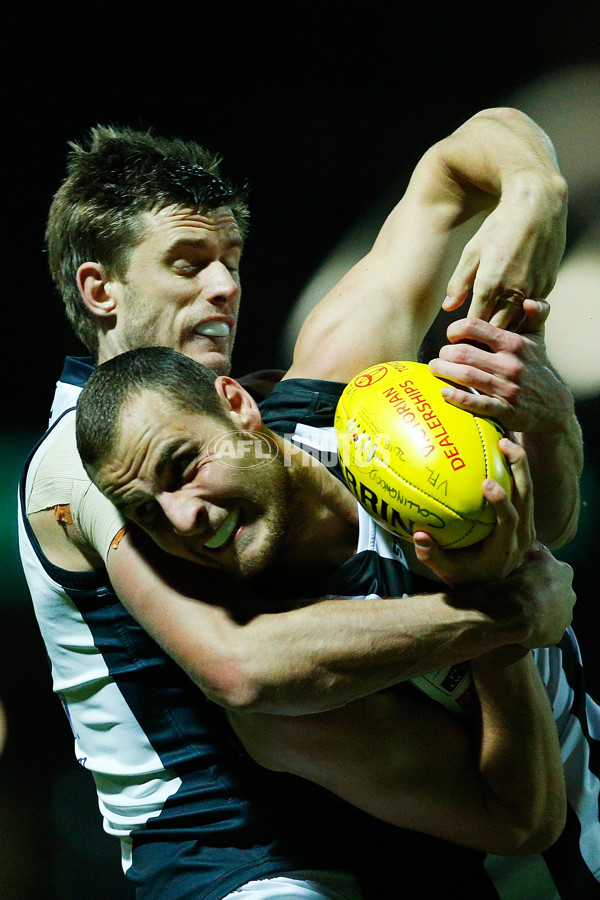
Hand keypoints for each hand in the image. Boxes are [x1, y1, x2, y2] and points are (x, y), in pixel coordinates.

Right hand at [413, 438, 533, 584]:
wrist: (493, 584)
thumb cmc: (466, 576)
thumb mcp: (446, 571)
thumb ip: (432, 555)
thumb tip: (417, 535)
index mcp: (506, 546)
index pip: (510, 520)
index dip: (502, 502)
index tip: (488, 483)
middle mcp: (522, 534)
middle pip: (528, 496)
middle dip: (519, 468)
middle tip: (504, 443)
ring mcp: (527, 524)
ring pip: (529, 489)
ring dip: (519, 463)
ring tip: (504, 437)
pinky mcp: (525, 517)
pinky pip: (523, 489)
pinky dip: (515, 469)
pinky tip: (500, 448)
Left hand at [428, 300, 574, 433]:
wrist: (553, 406)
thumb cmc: (536, 368)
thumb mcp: (538, 340)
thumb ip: (535, 315)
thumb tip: (528, 300)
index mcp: (514, 344)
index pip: (475, 327)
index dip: (455, 329)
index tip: (451, 336)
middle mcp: (510, 365)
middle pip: (464, 353)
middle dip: (445, 353)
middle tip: (439, 356)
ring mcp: (507, 389)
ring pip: (466, 376)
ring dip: (444, 371)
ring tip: (434, 369)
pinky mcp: (505, 411)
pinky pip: (476, 403)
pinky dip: (457, 397)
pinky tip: (444, 393)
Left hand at [442, 179, 566, 325]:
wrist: (537, 205)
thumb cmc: (499, 226)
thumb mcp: (472, 251)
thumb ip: (459, 282)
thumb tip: (449, 307)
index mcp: (490, 284)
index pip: (476, 323)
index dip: (467, 331)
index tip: (460, 334)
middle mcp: (513, 290)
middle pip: (497, 328)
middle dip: (486, 334)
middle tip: (476, 335)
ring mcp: (533, 289)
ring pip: (517, 322)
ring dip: (506, 326)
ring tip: (494, 324)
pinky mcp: (547, 285)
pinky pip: (532, 309)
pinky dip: (522, 313)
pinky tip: (513, 309)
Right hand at [502, 543, 574, 648]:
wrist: (510, 614)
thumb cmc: (512, 580)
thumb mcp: (518, 554)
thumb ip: (527, 547)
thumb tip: (527, 538)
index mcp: (563, 570)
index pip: (549, 567)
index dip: (534, 569)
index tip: (520, 573)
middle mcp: (570, 593)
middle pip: (554, 590)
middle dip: (540, 590)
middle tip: (518, 592)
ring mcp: (565, 616)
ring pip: (552, 610)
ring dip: (539, 609)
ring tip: (517, 609)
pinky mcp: (557, 635)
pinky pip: (545, 629)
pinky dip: (534, 627)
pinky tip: (518, 623)